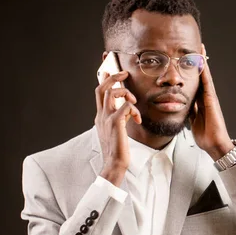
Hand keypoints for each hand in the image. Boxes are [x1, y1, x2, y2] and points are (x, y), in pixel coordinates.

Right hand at [94, 71, 141, 185]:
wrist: (114, 163)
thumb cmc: (117, 149)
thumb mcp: (117, 130)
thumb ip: (120, 117)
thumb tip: (127, 108)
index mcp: (100, 116)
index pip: (98, 93)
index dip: (103, 80)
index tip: (108, 70)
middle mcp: (101, 115)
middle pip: (102, 88)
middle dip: (113, 77)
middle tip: (124, 74)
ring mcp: (106, 119)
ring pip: (112, 93)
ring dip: (125, 93)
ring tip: (133, 102)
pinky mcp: (115, 123)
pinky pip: (125, 106)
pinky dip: (133, 109)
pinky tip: (137, 119)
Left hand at [189, 43, 234, 160]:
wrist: (214, 144)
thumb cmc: (205, 135)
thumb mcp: (193, 121)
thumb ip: (190, 112)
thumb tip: (182, 106)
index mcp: (200, 102)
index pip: (195, 84)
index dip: (191, 72)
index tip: (187, 61)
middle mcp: (206, 97)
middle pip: (200, 76)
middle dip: (198, 63)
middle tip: (195, 48)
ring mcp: (210, 98)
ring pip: (205, 77)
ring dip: (202, 63)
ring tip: (200, 49)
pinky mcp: (212, 100)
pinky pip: (207, 84)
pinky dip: (205, 73)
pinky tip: (202, 64)